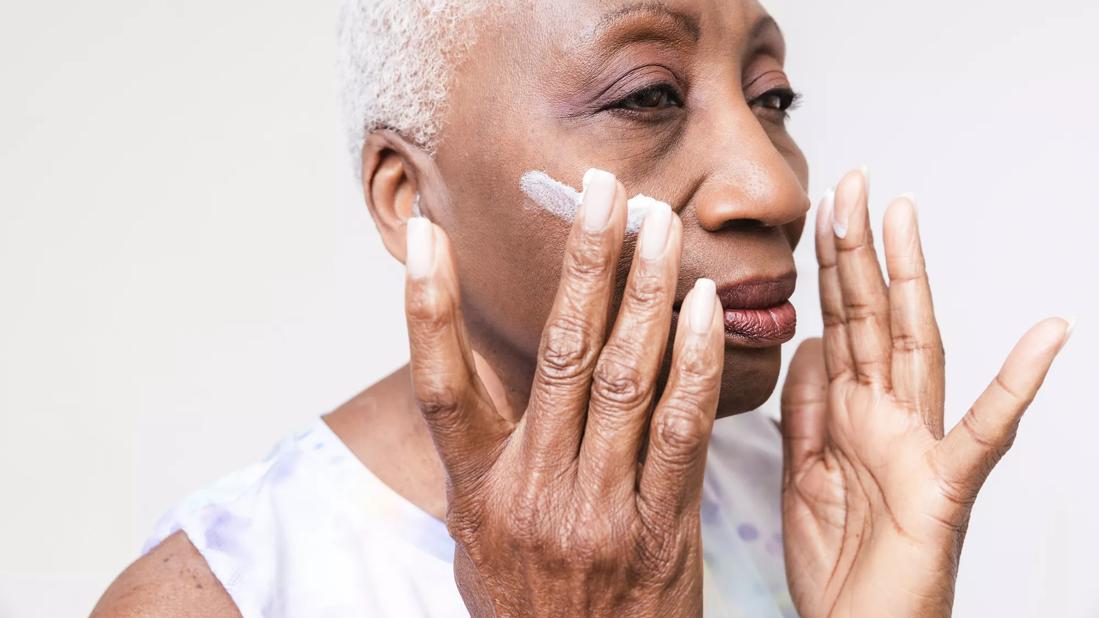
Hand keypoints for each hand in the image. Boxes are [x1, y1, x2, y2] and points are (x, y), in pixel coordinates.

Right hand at [402, 170, 723, 616]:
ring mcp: (596, 512)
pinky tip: (704, 309)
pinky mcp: (659, 533)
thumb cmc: (531, 606)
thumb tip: (478, 371)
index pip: (439, 385)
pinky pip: (679, 434)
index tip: (423, 235)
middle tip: (601, 192)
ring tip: (657, 226)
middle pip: (555, 357)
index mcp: (477, 492)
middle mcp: (531, 493)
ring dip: (643, 295)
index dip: (426, 308)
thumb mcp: (481, 537)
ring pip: (621, 380)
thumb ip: (484, 457)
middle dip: (582, 266)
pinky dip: (692, 365)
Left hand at [780, 169, 1071, 616]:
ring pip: (915, 350)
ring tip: (907, 218)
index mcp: (851, 415)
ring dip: (911, 282)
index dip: (831, 265)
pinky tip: (1047, 336)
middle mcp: (889, 419)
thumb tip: (809, 344)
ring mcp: (920, 448)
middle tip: (852, 181)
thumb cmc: (838, 567)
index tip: (823, 206)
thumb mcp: (804, 474)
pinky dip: (1017, 385)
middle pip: (870, 319)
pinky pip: (984, 434)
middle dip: (858, 250)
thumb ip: (809, 409)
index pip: (839, 323)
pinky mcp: (945, 490)